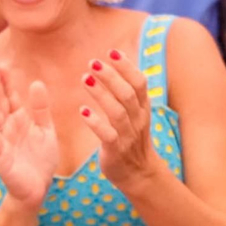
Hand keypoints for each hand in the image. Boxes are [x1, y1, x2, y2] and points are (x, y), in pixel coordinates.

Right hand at [0, 61, 58, 210]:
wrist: (38, 189)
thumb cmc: (40, 162)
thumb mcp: (46, 131)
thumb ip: (41, 109)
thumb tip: (36, 82)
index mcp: (19, 120)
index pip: (11, 96)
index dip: (6, 81)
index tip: (2, 64)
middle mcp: (8, 128)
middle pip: (0, 102)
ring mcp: (2, 141)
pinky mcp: (0, 156)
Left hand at [79, 47, 164, 192]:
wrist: (138, 174)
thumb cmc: (132, 138)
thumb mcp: (136, 113)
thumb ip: (128, 92)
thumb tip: (119, 63)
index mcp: (143, 108)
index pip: (140, 82)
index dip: (127, 66)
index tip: (111, 52)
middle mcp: (138, 120)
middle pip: (127, 94)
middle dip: (111, 76)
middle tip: (92, 62)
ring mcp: (128, 136)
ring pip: (117, 112)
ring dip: (101, 94)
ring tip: (85, 80)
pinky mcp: (116, 151)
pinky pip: (107, 135)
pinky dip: (95, 122)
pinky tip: (82, 111)